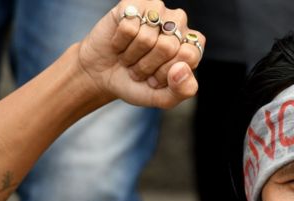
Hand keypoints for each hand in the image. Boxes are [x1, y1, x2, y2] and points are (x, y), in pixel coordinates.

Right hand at [77, 0, 204, 108]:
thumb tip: (182, 68)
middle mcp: (178, 23)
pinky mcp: (132, 5)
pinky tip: (119, 45)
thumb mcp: (162, 98)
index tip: (156, 78)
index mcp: (191, 45)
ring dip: (132, 56)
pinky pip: (128, 27)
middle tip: (139, 69)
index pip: (189, 56)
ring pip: (146, 38)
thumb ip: (182, 90)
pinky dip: (119, 44)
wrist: (102, 75)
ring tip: (129, 57)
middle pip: (167, 47)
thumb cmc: (137, 83)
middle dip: (147, 66)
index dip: (166, 73)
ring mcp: (156, 10)